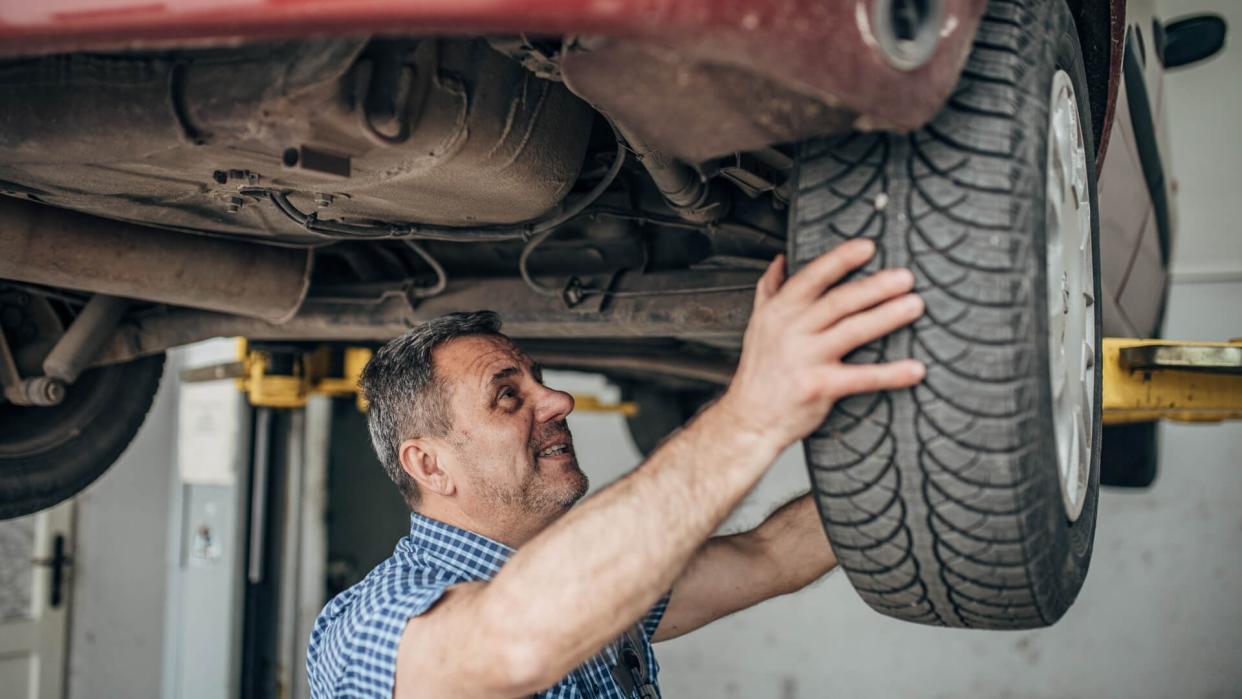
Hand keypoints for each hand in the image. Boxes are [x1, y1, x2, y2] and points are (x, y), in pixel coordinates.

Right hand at [717, 239, 925, 451]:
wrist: (749, 419)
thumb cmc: (759, 373)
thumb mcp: (758, 324)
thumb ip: (770, 289)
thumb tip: (781, 259)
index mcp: (780, 311)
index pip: (812, 277)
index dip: (840, 260)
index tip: (867, 246)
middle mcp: (791, 330)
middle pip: (839, 301)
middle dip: (875, 286)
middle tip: (905, 276)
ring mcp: (805, 358)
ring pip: (853, 331)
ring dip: (887, 317)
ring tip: (915, 305)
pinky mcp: (819, 387)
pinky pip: (861, 378)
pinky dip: (891, 374)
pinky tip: (915, 369)